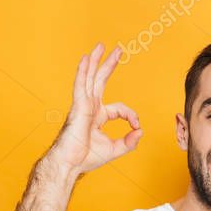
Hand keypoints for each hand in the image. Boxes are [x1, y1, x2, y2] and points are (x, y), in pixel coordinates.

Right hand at [47, 43, 141, 173]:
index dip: (132, 116)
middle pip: (100, 81)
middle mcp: (90, 107)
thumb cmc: (86, 158)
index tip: (137, 127)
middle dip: (109, 65)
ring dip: (96, 61)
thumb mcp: (115, 150)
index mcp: (98, 116)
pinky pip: (81, 86)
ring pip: (90, 78)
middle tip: (118, 50)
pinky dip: (83, 72)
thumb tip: (141, 131)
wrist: (70, 164)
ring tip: (101, 46)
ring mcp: (83, 106)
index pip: (120, 109)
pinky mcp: (78, 107)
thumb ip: (129, 142)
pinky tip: (86, 59)